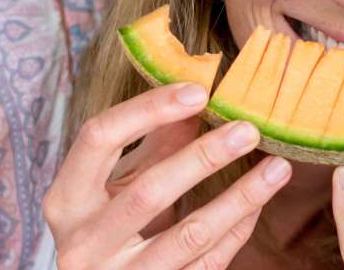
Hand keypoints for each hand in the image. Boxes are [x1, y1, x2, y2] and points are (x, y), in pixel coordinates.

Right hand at [42, 82, 291, 268]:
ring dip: (240, 198)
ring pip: (189, 235)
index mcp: (66, 201)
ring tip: (278, 168)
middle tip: (249, 130)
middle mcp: (84, 243)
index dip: (149, 109)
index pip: (99, 140)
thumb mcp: (118, 185)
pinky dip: (237, 231)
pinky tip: (259, 204)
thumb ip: (154, 144)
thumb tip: (201, 99)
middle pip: (149, 192)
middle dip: (204, 157)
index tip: (199, 91)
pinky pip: (207, 263)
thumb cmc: (106, 228)